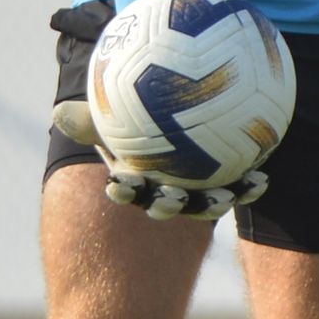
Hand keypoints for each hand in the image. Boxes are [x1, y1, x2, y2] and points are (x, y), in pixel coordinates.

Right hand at [54, 94, 267, 222]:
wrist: (173, 116)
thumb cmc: (133, 115)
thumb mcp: (111, 113)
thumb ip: (90, 115)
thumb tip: (57, 112)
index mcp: (136, 178)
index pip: (126, 188)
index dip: (124, 190)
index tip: (121, 182)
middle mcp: (162, 191)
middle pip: (163, 204)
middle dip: (167, 205)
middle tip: (173, 198)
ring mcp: (193, 192)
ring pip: (202, 204)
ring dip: (213, 204)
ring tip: (229, 197)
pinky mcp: (221, 186)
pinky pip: (234, 187)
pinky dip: (246, 186)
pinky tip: (262, 178)